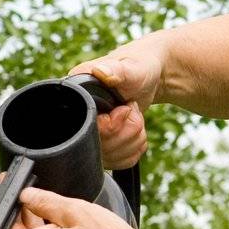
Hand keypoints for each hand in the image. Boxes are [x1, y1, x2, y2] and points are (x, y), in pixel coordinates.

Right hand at [69, 45, 162, 170]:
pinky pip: (120, 162)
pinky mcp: (103, 146)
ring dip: (133, 139)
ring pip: (112, 158)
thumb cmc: (138, 67)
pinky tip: (135, 130)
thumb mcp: (131, 67)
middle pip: (99, 148)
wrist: (149, 77)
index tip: (125, 108)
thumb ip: (117, 71)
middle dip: (127, 131)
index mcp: (78, 96)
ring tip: (134, 116)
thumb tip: (100, 71)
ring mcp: (90, 134)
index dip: (111, 125)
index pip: (85, 129)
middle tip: (131, 109)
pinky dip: (134, 149)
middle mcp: (79, 117)